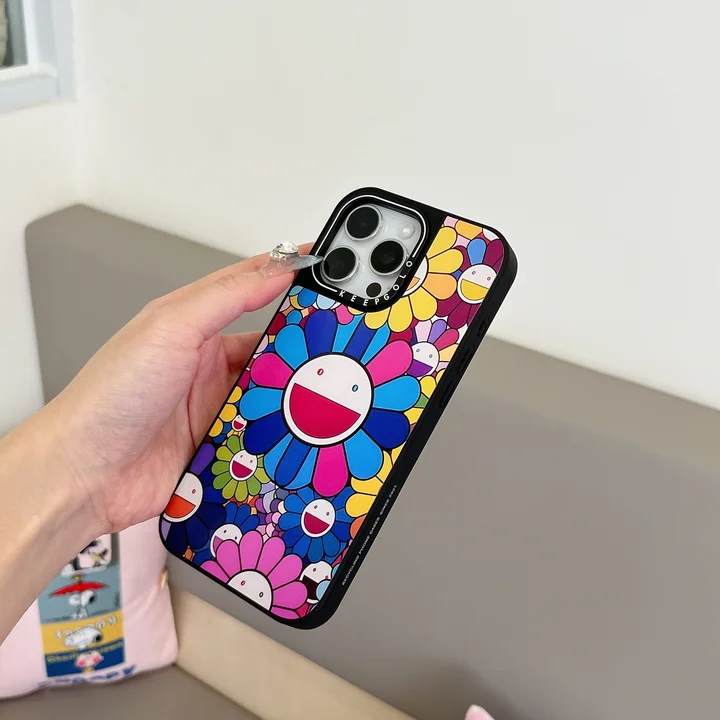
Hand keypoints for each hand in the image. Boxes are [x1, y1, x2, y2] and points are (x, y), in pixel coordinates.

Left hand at [42, 248, 305, 534]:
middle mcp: (208, 362)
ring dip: (297, 394)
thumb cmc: (112, 394)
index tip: (330, 269)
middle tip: (343, 343)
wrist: (84, 474)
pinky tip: (305, 433)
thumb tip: (278, 268)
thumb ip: (227, 296)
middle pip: (272, 346)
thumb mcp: (171, 327)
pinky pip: (266, 433)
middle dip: (305, 345)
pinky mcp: (223, 443)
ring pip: (275, 392)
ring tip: (329, 392)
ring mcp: (217, 404)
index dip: (290, 275)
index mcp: (195, 324)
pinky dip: (284, 434)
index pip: (253, 288)